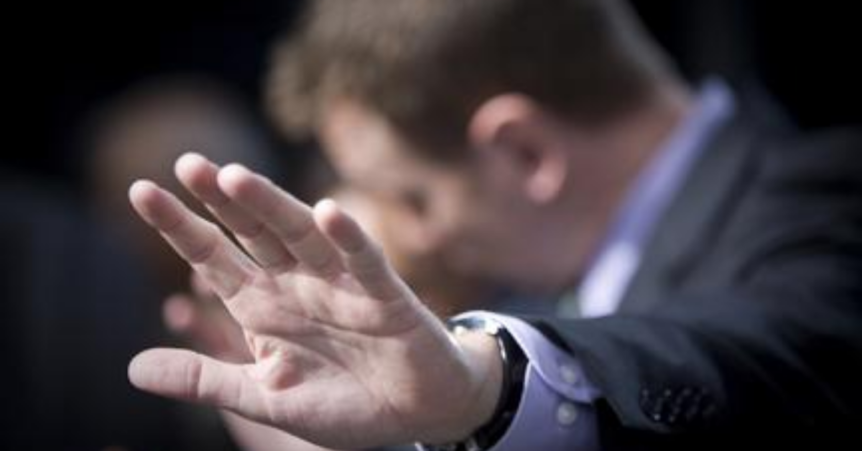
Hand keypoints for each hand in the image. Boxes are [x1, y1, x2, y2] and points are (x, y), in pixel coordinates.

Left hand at [127, 153, 501, 448]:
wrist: (415, 415)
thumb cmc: (342, 403)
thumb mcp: (263, 396)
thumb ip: (204, 380)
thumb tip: (132, 369)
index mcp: (262, 306)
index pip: (212, 257)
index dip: (179, 225)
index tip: (140, 191)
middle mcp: (297, 284)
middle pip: (254, 232)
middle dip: (223, 199)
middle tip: (189, 164)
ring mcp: (342, 285)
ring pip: (302, 235)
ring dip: (273, 206)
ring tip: (237, 178)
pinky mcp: (386, 297)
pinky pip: (366, 262)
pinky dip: (349, 239)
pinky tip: (329, 215)